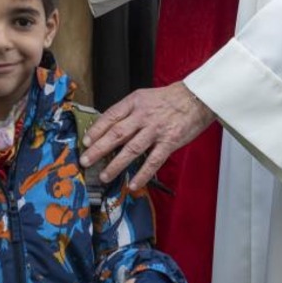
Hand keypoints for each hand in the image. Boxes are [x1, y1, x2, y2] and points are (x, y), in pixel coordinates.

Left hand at [80, 82, 214, 188]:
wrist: (196, 99)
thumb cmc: (168, 100)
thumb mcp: (143, 98)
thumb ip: (128, 112)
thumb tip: (109, 129)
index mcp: (134, 102)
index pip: (110, 116)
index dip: (96, 130)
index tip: (85, 142)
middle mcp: (142, 116)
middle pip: (116, 134)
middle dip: (98, 149)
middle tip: (86, 161)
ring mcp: (155, 130)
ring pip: (131, 149)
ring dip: (116, 165)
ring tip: (105, 176)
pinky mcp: (169, 142)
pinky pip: (153, 161)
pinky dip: (142, 174)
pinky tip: (133, 184)